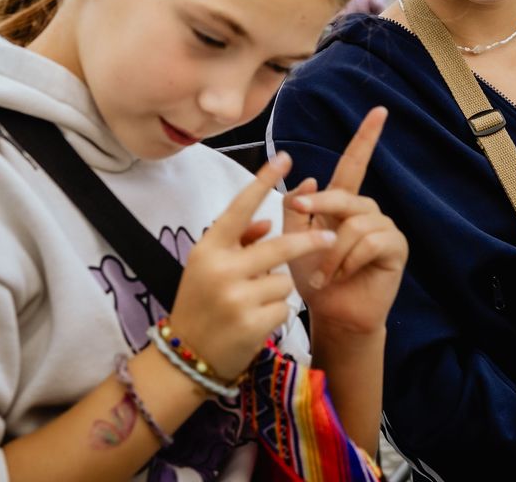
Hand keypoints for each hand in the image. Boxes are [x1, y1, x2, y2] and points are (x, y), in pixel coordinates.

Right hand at [163, 152, 334, 377]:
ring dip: (278, 291)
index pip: (240, 208)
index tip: (284, 157)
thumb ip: (238, 241)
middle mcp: (220, 269)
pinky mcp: (252, 324)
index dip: (263, 182)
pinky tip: (256, 324)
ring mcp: (235, 298)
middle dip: (308, 242)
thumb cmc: (201, 305)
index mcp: (208, 249)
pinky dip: (277, 314)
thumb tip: (269, 221)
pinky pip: (284, 308)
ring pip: (284, 281)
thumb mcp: (208, 267)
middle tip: (331, 239)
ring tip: (255, 305)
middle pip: (279, 246)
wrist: (184, 359)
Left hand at [286, 106, 406, 339]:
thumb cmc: (313, 278)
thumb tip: (311, 180)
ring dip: (332, 251)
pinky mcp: (395, 247)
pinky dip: (349, 260)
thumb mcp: (294, 240)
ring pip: (354, 223)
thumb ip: (297, 209)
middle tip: (301, 219)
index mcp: (344, 204)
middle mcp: (368, 210)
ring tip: (323, 274)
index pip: (354, 163)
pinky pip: (370, 241)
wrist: (333, 315)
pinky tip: (343, 276)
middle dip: (320, 208)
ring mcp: (385, 227)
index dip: (366, 137)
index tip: (379, 110)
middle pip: (345, 195)